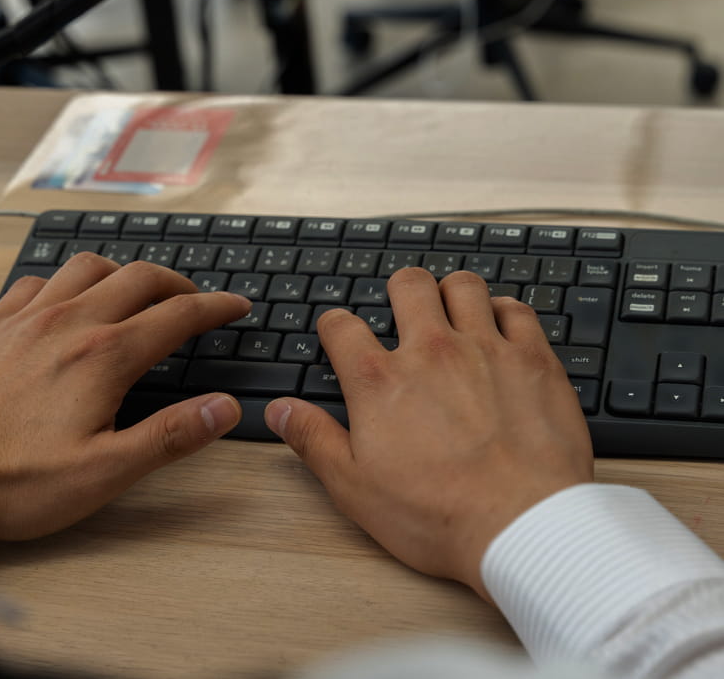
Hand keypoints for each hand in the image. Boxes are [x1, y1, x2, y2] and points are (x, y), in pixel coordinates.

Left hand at [0, 253, 250, 539]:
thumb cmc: (8, 480)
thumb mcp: (103, 473)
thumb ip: (170, 436)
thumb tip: (223, 409)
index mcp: (104, 356)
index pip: (179, 315)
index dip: (217, 307)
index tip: (237, 306)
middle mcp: (69, 323)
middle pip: (140, 278)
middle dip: (179, 283)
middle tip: (196, 299)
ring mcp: (26, 318)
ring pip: (90, 267)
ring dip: (125, 273)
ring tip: (138, 292)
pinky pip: (39, 280)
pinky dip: (68, 282)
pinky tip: (68, 302)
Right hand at [265, 268, 592, 599]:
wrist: (520, 526)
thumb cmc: (436, 514)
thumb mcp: (354, 487)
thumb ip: (313, 439)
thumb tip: (280, 410)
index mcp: (380, 381)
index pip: (341, 326)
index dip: (334, 325)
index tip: (339, 334)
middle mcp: (431, 351)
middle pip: (408, 286)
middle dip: (399, 290)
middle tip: (403, 308)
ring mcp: (485, 349)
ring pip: (464, 286)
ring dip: (451, 292)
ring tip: (452, 311)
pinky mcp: (532, 360)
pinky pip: (518, 310)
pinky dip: (504, 312)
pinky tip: (500, 328)